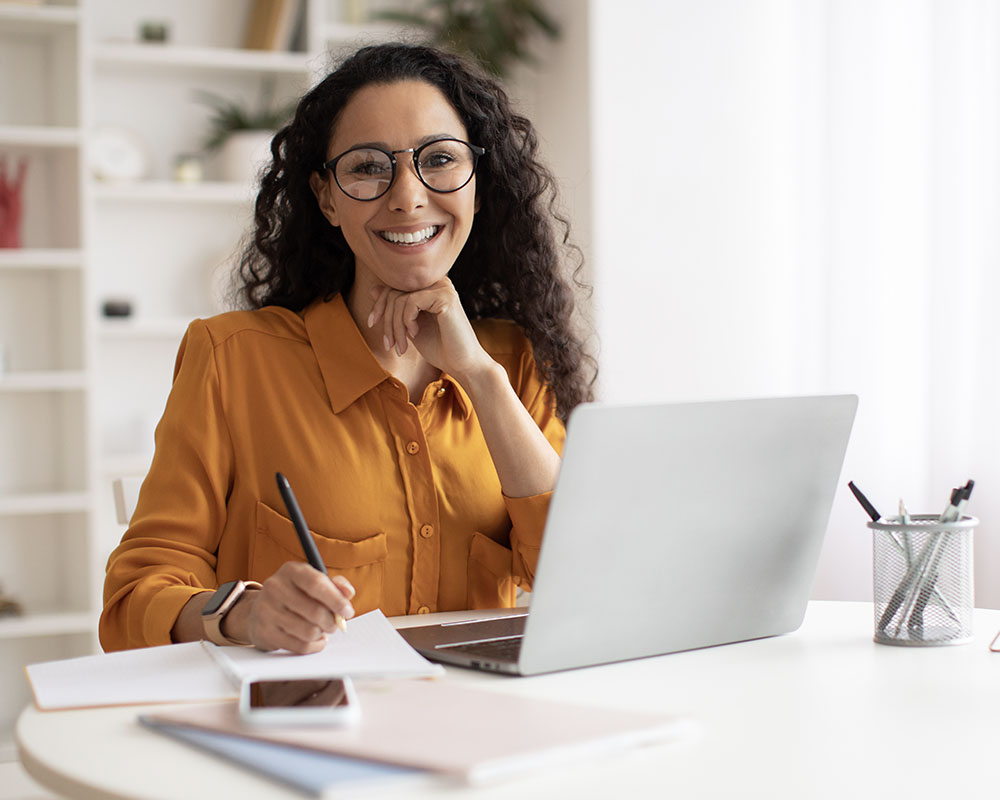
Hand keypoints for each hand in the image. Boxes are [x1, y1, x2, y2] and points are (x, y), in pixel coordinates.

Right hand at [229, 562, 355, 653]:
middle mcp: (275, 587)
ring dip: (322, 633)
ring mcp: (267, 610)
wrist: (259, 610)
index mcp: (291, 571)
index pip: (316, 583)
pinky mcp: (265, 632)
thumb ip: (335, 585)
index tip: (347, 611)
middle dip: (332, 621)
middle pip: (315, 611)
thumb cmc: (295, 595)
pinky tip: (315, 639)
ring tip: (322, 629)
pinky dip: (314, 645)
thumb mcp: (313, 582)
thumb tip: (348, 593)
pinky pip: (300, 645)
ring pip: (309, 631)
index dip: (336, 599)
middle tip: (335, 623)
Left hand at [367, 278, 494, 379]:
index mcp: (430, 287)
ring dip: (395, 327)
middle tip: (389, 344)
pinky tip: (415, 334)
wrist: (463, 364)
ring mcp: (442, 287)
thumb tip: (374, 288)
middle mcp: (437, 282)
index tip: (373, 324)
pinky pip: (410, 302)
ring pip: (400, 298)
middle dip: (386, 320)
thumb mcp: (409, 326)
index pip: (394, 285)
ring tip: (400, 347)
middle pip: (394, 291)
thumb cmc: (440, 348)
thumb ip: (396, 308)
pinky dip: (406, 321)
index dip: (379, 304)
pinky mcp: (445, 296)